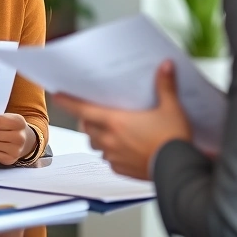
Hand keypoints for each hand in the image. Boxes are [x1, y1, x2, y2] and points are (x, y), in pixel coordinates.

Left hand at [52, 60, 190, 179]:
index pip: (82, 109)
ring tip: (109, 130)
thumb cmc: (173, 139)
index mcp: (116, 121)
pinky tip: (123, 149)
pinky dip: (111, 153)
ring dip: (98, 136)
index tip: (57, 95)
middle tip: (93, 112)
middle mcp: (110, 139)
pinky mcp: (121, 170)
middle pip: (87, 126)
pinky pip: (109, 160)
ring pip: (96, 144)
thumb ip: (165, 86)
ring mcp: (114, 156)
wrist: (179, 168)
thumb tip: (166, 66)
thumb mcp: (172, 108)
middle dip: (86, 119)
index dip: (68, 102)